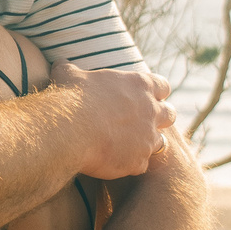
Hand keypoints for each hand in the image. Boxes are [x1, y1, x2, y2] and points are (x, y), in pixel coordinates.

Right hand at [49, 60, 177, 180]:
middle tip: (140, 122)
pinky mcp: (138, 162)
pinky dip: (130, 164)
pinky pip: (140, 165)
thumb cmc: (70, 98)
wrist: (68, 130)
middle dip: (159, 119)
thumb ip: (71, 70)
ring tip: (126, 145)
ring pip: (160, 142)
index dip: (154, 92)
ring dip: (146, 143)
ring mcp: (148, 138)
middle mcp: (151, 111)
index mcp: (139, 85)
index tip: (143, 97)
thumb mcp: (68, 75)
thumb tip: (60, 65)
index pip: (162, 86)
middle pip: (170, 114)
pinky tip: (114, 161)